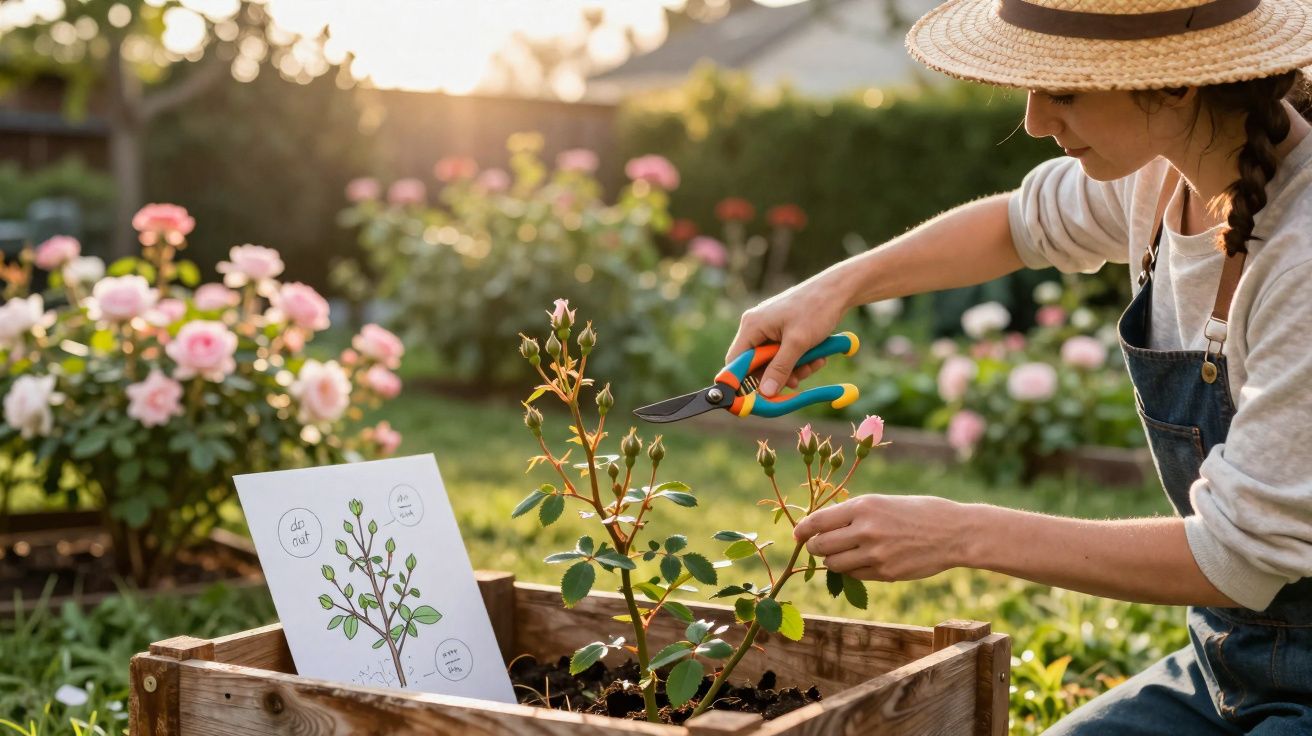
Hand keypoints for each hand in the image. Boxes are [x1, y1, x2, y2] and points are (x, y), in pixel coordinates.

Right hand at [725, 275, 848, 396]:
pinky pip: (785, 353)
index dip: (743, 381)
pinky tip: (817, 356)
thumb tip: (765, 393)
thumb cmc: (815, 309)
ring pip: (774, 361)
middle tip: (797, 380)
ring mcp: (770, 328)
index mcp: (752, 326)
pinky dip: (800, 359)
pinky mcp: (783, 331)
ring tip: (815, 363)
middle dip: (779, 374)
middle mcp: (757, 327)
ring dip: (795, 368)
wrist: (837, 290)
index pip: (735, 361)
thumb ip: (779, 369)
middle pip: (757, 364)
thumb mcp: (798, 343)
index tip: (757, 396)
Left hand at [792, 495, 969, 581]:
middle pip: (820, 546)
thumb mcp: (883, 503)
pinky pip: (853, 575)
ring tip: (839, 555)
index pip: (818, 521)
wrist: (954, 532)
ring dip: (831, 561)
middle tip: (816, 547)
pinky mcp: (885, 573)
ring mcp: (875, 554)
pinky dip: (850, 571)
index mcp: (864, 506)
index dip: (802, 530)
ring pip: (833, 564)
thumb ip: (854, 513)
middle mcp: (865, 529)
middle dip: (813, 547)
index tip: (797, 534)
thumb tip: (823, 526)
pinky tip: (860, 563)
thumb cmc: (918, 512)